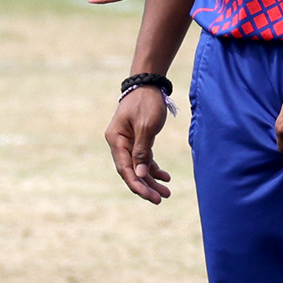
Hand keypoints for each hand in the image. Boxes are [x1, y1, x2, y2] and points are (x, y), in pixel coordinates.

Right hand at [105, 86, 172, 202]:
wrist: (149, 83)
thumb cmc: (146, 102)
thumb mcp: (146, 126)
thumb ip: (142, 151)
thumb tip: (139, 174)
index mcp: (116, 140)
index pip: (125, 168)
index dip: (137, 184)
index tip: (150, 197)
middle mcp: (119, 143)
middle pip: (131, 171)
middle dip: (145, 186)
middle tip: (161, 199)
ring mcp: (128, 142)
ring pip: (138, 167)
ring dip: (151, 180)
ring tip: (166, 193)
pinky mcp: (138, 140)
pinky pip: (144, 159)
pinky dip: (153, 169)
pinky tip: (165, 177)